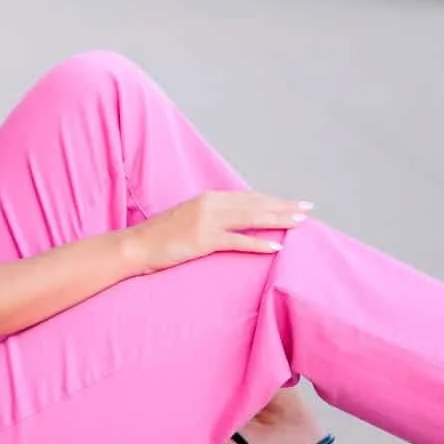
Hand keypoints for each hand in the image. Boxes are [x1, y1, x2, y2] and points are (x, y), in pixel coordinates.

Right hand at [123, 191, 312, 273]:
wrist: (135, 246)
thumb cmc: (161, 237)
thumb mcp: (189, 220)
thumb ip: (212, 217)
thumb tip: (234, 222)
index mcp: (208, 198)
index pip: (249, 197)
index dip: (273, 200)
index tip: (293, 203)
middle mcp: (210, 204)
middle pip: (255, 204)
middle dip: (283, 207)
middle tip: (308, 209)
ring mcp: (207, 221)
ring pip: (251, 218)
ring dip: (278, 220)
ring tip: (300, 223)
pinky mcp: (203, 240)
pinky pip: (237, 241)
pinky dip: (258, 243)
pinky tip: (276, 246)